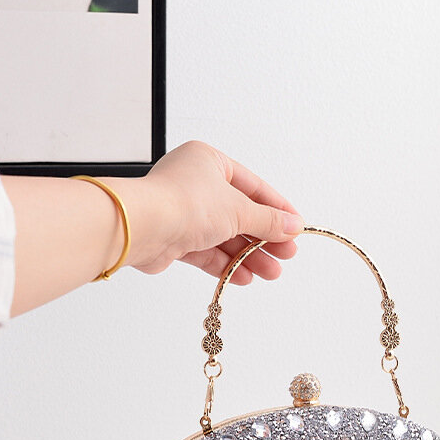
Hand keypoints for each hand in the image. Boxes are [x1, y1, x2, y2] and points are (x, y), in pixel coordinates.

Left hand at [119, 140, 304, 284]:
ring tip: (271, 273)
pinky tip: (244, 277)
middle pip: (239, 214)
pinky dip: (226, 264)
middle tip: (286, 255)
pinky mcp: (174, 239)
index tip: (295, 227)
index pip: (252, 186)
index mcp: (209, 162)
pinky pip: (207, 251)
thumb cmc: (186, 204)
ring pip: (224, 236)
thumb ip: (268, 220)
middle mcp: (195, 184)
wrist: (143, 228)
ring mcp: (183, 212)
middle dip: (263, 238)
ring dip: (248, 256)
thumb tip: (294, 226)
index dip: (277, 208)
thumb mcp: (239, 210)